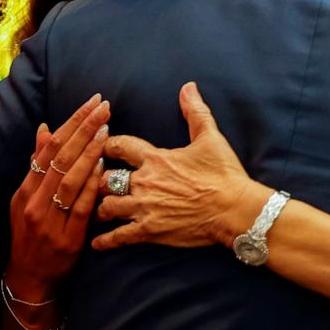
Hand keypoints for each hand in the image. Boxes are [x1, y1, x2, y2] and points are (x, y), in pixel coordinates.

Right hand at [5, 94, 109, 301]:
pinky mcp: (66, 238)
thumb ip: (38, 165)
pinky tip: (103, 165)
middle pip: (60, 158)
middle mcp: (34, 201)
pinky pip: (80, 206)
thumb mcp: (28, 199)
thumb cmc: (33, 234)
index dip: (71, 122)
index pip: (50, 147)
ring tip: (106, 128)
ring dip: (88, 151)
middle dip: (83, 128)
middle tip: (103, 106)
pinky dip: (91, 184)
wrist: (30, 277)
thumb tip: (46, 128)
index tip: (90, 103)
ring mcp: (48, 220)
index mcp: (25, 189)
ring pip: (69, 179)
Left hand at [93, 82, 265, 250]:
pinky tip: (96, 243)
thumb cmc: (224, 174)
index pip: (119, 145)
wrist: (235, 209)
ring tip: (97, 210)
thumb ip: (195, 111)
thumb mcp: (211, 138)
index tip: (100, 145)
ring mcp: (145, 208)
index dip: (106, 144)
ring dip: (100, 208)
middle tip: (95, 182)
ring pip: (106, 207)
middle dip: (98, 180)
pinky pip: (119, 236)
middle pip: (105, 179)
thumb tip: (188, 87)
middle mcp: (144, 182)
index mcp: (155, 158)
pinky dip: (105, 240)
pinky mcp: (150, 231)